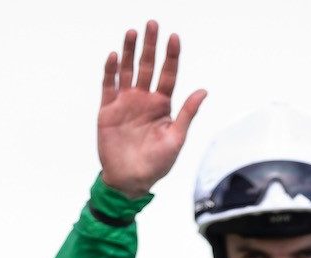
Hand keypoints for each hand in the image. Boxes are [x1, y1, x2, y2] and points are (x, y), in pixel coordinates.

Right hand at [98, 20, 206, 198]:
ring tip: (132, 33)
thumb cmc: (156, 164)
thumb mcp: (176, 139)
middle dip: (150, 46)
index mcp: (162, 105)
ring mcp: (125, 103)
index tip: (174, 38)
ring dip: (130, 52)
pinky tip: (114, 56)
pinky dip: (110, 71)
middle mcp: (144, 100)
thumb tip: (203, 91)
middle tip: (152, 24)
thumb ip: (187, 113)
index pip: (168, 74)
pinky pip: (108, 86)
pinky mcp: (108, 110)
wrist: (129, 181)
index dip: (171, 56)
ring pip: (128, 71)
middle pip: (148, 66)